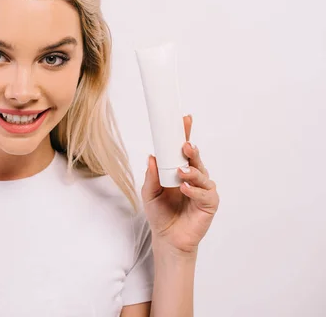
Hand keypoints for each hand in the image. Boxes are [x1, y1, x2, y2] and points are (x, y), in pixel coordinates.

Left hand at [141, 114, 219, 254]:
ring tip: (182, 172)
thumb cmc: (160, 213)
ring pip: (203, 174)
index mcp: (179, 170)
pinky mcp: (209, 204)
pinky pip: (205, 194)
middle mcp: (193, 177)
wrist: (167, 238)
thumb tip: (151, 157)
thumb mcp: (149, 193)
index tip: (184, 119)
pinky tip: (186, 188)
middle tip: (185, 145)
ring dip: (193, 171)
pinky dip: (195, 190)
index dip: (185, 134)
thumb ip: (151, 176)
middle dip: (191, 150)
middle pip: (196, 159)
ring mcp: (203, 190)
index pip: (183, 150)